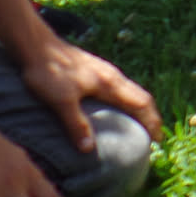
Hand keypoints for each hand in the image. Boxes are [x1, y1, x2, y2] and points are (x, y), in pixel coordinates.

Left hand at [20, 33, 162, 153]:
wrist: (38, 47)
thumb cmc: (49, 73)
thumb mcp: (61, 101)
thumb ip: (76, 124)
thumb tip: (89, 149)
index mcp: (110, 84)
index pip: (141, 103)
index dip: (152, 121)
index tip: (157, 140)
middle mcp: (113, 76)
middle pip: (142, 96)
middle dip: (151, 116)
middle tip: (154, 136)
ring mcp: (105, 71)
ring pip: (132, 90)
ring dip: (140, 108)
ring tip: (139, 125)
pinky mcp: (96, 70)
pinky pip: (122, 87)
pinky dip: (128, 101)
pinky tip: (117, 107)